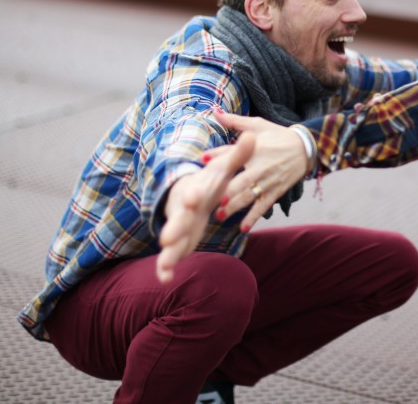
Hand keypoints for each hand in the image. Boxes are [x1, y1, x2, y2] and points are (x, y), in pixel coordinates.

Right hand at [155, 133, 254, 283]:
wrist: (192, 194)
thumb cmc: (210, 181)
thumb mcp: (223, 169)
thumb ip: (237, 155)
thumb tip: (253, 137)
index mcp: (195, 191)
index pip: (194, 192)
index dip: (193, 196)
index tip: (192, 199)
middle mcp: (183, 210)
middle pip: (177, 219)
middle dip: (173, 229)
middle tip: (167, 239)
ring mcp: (179, 227)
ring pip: (171, 240)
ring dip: (168, 253)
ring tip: (165, 266)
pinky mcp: (179, 241)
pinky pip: (170, 256)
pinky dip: (166, 267)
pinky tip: (166, 280)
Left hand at [213, 113, 311, 231]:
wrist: (305, 148)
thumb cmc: (278, 135)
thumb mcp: (257, 125)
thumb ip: (235, 121)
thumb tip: (215, 111)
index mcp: (253, 149)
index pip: (233, 153)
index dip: (218, 156)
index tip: (203, 160)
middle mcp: (259, 167)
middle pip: (239, 181)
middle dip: (225, 190)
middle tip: (209, 199)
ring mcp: (267, 181)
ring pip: (248, 196)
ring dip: (234, 206)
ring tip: (219, 215)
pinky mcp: (275, 192)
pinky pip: (263, 207)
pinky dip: (253, 217)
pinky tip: (242, 228)